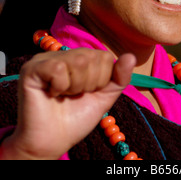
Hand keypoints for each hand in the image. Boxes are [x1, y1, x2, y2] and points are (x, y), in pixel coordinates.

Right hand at [1, 49, 135, 159]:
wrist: (53, 142)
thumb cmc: (76, 118)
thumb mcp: (104, 97)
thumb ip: (119, 77)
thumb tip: (131, 56)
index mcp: (79, 57)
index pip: (104, 56)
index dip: (101, 80)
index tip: (86, 93)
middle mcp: (62, 54)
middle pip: (92, 58)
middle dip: (88, 84)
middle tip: (73, 96)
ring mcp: (46, 59)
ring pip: (78, 61)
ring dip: (75, 86)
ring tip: (63, 95)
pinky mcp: (32, 68)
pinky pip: (58, 68)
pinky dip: (61, 86)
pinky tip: (52, 93)